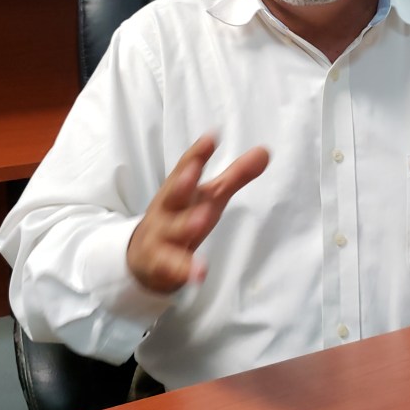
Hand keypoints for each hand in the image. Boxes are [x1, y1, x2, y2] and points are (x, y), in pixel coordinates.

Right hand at [127, 135, 269, 292]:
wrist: (144, 257)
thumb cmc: (182, 216)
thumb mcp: (210, 196)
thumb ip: (236, 175)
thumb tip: (265, 150)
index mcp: (179, 189)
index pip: (186, 167)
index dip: (197, 153)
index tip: (212, 137)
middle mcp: (166, 209)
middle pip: (172, 194)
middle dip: (181, 183)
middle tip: (193, 173)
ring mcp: (160, 236)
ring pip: (171, 230)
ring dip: (185, 225)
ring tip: (201, 220)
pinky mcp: (160, 264)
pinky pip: (171, 266)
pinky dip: (184, 269)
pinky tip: (199, 273)